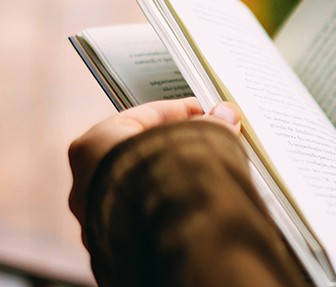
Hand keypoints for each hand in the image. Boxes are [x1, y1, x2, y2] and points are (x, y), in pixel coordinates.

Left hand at [68, 97, 240, 233]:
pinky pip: (144, 215)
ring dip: (173, 176)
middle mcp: (86, 183)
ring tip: (208, 172)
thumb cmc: (166, 190)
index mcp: (93, 146)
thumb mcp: (197, 141)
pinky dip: (167, 205)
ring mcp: (97, 218)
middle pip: (139, 151)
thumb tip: (225, 115)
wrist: (167, 247)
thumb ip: (211, 125)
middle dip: (176, 145)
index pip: (141, 116)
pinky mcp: (114, 245)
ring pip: (141, 186)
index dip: (180, 111)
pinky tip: (193, 202)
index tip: (205, 112)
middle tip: (208, 141)